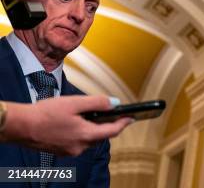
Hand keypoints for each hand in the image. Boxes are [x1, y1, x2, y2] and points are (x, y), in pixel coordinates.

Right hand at [2, 96, 132, 156]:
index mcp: (86, 135)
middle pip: (101, 136)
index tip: (132, 117)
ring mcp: (70, 151)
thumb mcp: (75, 103)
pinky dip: (81, 132)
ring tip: (91, 114)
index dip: (124, 123)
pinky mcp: (61, 150)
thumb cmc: (46, 113)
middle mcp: (80, 146)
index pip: (112, 131)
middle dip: (108, 124)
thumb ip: (97, 103)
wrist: (21, 126)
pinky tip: (75, 122)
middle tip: (113, 113)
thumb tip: (114, 103)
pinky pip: (78, 141)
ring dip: (93, 128)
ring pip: (89, 139)